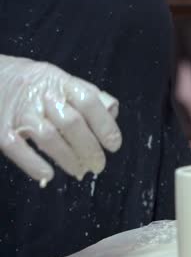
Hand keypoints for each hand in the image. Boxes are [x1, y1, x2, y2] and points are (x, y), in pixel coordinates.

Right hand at [0, 55, 121, 185]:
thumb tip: (111, 117)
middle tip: (99, 164)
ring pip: (49, 137)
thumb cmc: (38, 85)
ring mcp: (21, 113)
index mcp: (62, 83)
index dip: (105, 125)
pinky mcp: (1, 129)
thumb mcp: (64, 81)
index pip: (89, 102)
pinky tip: (48, 175)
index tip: (114, 145)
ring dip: (68, 158)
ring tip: (80, 171)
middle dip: (90, 148)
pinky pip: (17, 148)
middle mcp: (43, 96)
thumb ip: (87, 98)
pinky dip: (33, 164)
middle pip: (72, 123)